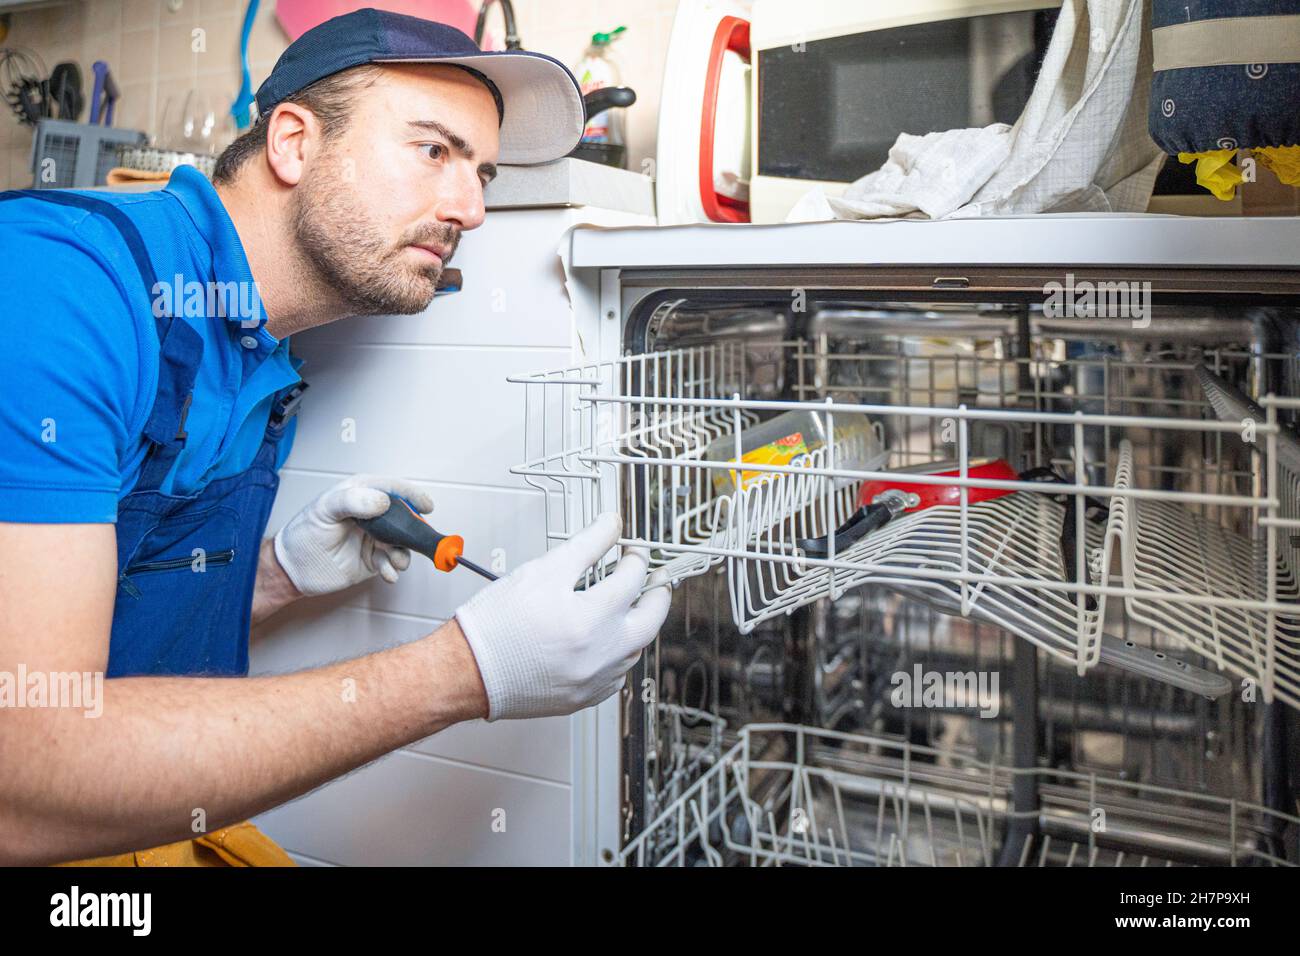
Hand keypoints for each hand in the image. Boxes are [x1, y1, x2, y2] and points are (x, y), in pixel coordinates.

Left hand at [272, 474, 434, 596]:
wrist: (292, 570)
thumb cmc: (302, 535)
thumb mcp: (323, 510)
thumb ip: (352, 501)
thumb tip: (382, 501)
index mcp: (360, 494)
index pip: (393, 489)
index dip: (412, 496)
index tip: (426, 506)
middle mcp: (372, 516)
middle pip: (404, 518)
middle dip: (413, 530)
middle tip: (415, 539)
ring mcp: (375, 539)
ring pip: (403, 543)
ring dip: (404, 553)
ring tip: (395, 561)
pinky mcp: (373, 560)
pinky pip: (392, 564)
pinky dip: (394, 570)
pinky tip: (387, 573)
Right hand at [454, 513, 671, 720]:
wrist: (467, 670)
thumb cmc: (496, 624)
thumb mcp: (543, 570)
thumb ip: (586, 544)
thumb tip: (610, 525)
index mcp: (594, 618)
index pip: (634, 578)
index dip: (636, 558)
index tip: (632, 551)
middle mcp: (602, 654)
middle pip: (652, 619)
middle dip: (656, 594)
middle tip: (653, 579)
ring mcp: (596, 680)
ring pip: (636, 649)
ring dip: (637, 625)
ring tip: (625, 606)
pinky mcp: (584, 698)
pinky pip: (616, 675)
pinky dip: (617, 654)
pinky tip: (603, 640)